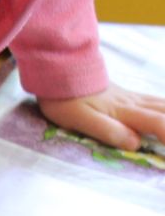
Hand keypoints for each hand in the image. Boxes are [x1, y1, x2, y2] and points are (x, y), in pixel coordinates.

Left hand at [38, 84, 164, 152]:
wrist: (59, 71)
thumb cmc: (66, 99)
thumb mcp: (79, 119)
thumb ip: (107, 130)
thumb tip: (135, 144)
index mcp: (125, 113)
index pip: (160, 125)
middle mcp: (135, 105)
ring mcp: (134, 99)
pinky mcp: (130, 96)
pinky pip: (159, 102)